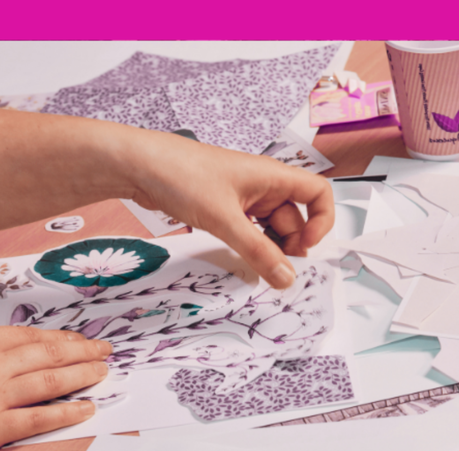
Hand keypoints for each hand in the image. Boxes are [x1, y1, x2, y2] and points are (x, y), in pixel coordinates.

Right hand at [0, 327, 112, 450]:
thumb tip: (5, 349)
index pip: (31, 337)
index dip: (62, 338)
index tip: (80, 339)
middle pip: (49, 354)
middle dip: (83, 351)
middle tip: (105, 351)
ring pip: (52, 381)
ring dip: (83, 375)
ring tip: (103, 372)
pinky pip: (39, 419)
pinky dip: (67, 412)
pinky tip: (86, 409)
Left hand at [126, 133, 335, 288]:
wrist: (137, 165)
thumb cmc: (180, 173)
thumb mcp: (224, 219)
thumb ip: (258, 252)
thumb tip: (285, 278)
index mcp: (273, 176)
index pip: (319, 193)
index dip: (321, 221)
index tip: (305, 246)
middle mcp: (264, 185)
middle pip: (296, 219)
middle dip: (291, 245)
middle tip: (277, 271)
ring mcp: (245, 196)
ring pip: (272, 228)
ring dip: (269, 249)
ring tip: (257, 268)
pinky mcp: (226, 207)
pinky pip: (251, 230)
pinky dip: (251, 246)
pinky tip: (242, 259)